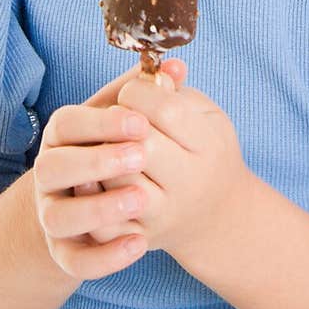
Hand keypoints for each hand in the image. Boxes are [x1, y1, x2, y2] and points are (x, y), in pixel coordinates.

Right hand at [32, 62, 157, 279]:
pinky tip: (140, 244)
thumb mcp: (125, 120)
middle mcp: (48, 174)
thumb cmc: (116, 148)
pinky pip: (76, 260)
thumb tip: (176, 68)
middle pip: (54, 167)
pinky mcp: (65, 251)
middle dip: (97, 161)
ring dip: (98, 208)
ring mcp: (52, 214)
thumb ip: (145, 92)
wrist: (96, 201)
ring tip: (140, 200)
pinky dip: (105, 257)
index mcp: (61, 136)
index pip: (67, 123)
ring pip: (59, 217)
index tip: (139, 121)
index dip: (101, 122)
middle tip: (140, 156)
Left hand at [90, 66, 252, 262]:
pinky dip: (92, 202)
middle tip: (115, 117)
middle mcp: (189, 185)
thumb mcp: (203, 114)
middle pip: (141, 148)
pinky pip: (104, 227)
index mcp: (208, 146)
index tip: (133, 92)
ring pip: (118, 184)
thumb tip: (158, 69)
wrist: (216, 214)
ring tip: (104, 145)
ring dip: (102, 158)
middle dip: (118, 123)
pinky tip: (93, 181)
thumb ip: (176, 91)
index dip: (140, 92)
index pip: (166, 111)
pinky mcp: (141, 238)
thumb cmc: (204, 150)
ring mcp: (164, 215)